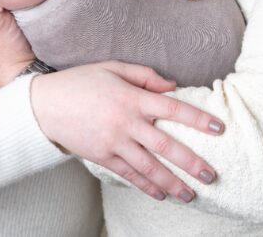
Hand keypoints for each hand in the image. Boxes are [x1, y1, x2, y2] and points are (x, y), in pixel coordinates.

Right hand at [29, 61, 223, 202]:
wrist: (44, 104)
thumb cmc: (81, 81)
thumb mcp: (113, 67)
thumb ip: (145, 75)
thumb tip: (173, 87)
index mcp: (131, 97)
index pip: (172, 108)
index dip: (197, 119)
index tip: (219, 129)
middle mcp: (125, 122)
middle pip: (165, 144)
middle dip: (191, 161)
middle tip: (211, 174)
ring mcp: (113, 142)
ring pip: (149, 167)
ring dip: (172, 182)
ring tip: (191, 194)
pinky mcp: (102, 157)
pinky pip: (129, 175)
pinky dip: (146, 186)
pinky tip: (161, 195)